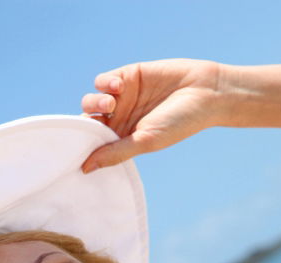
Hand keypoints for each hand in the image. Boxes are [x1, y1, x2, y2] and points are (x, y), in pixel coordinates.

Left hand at [80, 58, 224, 171]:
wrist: (204, 92)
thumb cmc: (178, 124)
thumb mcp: (145, 142)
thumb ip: (115, 153)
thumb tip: (84, 168)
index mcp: (122, 140)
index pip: (92, 144)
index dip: (81, 144)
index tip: (77, 146)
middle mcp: (119, 120)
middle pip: (87, 121)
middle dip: (85, 122)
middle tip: (100, 121)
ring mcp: (122, 98)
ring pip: (92, 101)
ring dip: (95, 101)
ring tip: (112, 103)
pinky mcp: (128, 76)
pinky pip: (103, 81)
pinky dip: (105, 83)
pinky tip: (118, 86)